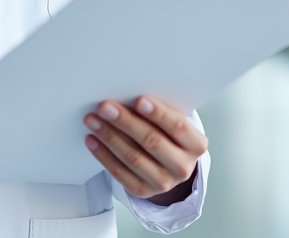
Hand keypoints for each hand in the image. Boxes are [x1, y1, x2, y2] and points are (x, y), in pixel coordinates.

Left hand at [83, 96, 207, 205]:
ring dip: (109, 136)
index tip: (139, 100)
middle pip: (152, 141)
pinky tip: (93, 140)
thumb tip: (127, 96)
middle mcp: (182, 167)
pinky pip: (119, 173)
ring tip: (93, 120)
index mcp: (195, 145)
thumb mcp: (172, 123)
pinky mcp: (143, 191)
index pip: (178, 126)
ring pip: (133, 157)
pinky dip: (103, 155)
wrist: (169, 166)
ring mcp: (163, 182)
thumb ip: (158, 112)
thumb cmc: (168, 135)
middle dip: (126, 122)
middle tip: (106, 107)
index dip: (159, 113)